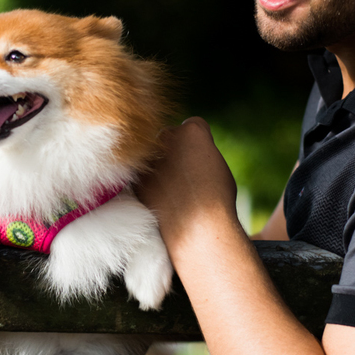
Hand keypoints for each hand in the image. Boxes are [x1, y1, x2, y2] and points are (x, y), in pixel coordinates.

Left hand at [136, 117, 240, 247]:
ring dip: (162, 165)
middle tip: (188, 175)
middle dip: (176, 150)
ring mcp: (150, 157)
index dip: (201, 144)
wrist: (198, 228)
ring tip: (178, 189)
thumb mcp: (217, 163)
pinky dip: (152, 182)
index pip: (194, 126)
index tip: (204, 160)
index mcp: (191, 130)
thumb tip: (188, 149)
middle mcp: (167, 137)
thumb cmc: (216, 198)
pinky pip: (145, 174)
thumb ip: (201, 148)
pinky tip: (165, 197)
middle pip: (171, 137)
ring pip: (155, 155)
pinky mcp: (137, 177)